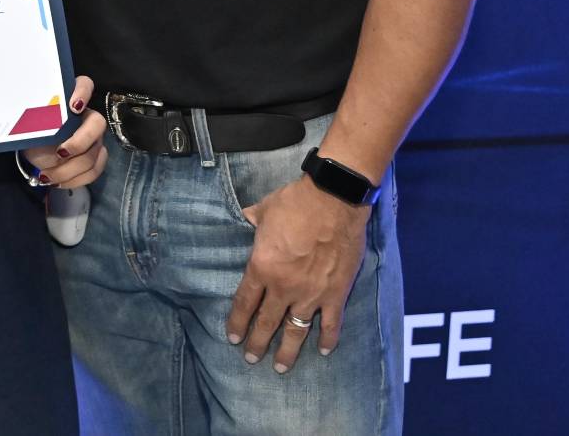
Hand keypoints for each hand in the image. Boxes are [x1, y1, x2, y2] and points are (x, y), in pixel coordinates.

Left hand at [20, 76, 107, 189]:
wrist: (32, 150)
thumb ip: (35, 121)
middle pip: (97, 124)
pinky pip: (94, 171)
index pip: (85, 84)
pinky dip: (74, 180)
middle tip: (59, 153)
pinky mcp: (96, 157)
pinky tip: (57, 181)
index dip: (83, 93)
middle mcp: (86, 117)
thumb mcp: (28, 125)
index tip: (73, 106)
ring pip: (93, 154)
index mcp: (70, 100)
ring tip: (46, 175)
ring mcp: (94, 138)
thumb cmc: (31, 131)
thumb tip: (34, 126)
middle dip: (79, 142)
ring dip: (69, 169)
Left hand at [225, 176, 370, 373]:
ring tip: (280, 368)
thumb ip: (253, 219)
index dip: (237, 323)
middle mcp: (284, 287)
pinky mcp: (336, 294)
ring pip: (296, 331)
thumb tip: (245, 216)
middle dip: (257, 343)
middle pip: (267, 322)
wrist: (333, 200)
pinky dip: (328, 339)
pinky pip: (331, 324)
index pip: (245, 303)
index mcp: (262, 268)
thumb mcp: (263, 209)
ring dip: (288, 351)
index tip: (233, 338)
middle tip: (250, 359)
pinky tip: (323, 352)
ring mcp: (311, 294)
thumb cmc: (295, 202)